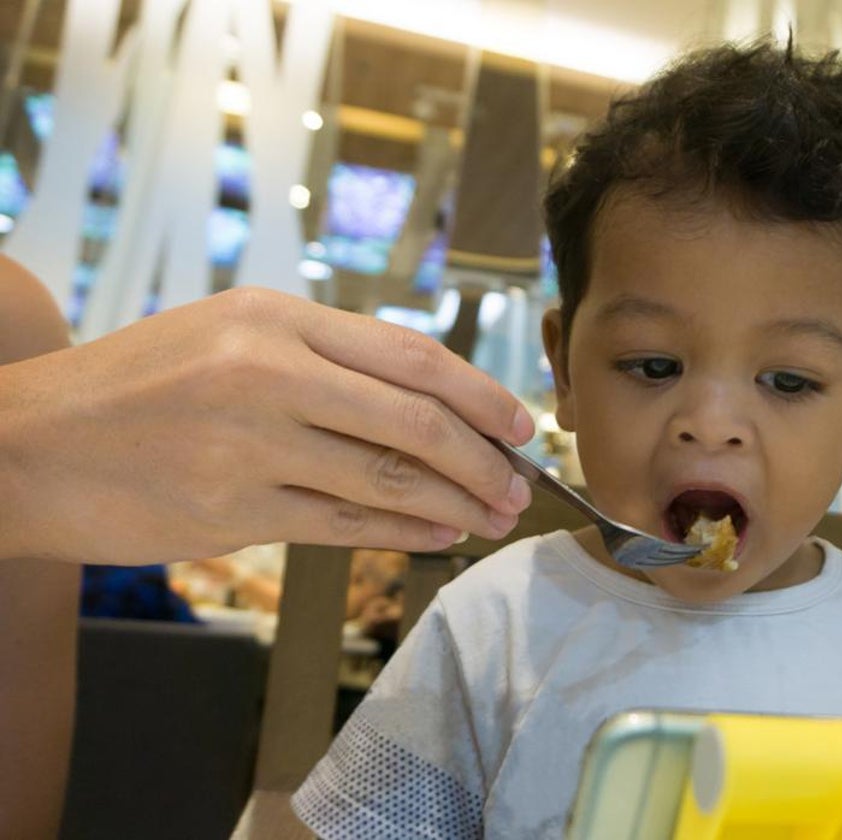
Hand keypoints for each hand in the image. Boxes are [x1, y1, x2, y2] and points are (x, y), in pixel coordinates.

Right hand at [0, 287, 534, 564]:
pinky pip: (343, 523)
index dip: (479, 393)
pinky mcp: (232, 510)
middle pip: (414, 417)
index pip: (409, 354)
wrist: (26, 445)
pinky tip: (440, 534)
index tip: (518, 423)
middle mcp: (267, 373)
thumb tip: (423, 399)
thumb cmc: (135, 388)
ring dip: (455, 500)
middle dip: (482, 456)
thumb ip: (319, 359)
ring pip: (386, 476)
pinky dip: (403, 531)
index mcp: (272, 318)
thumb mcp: (224, 336)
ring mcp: (249, 444)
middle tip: (519, 483)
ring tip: (494, 514)